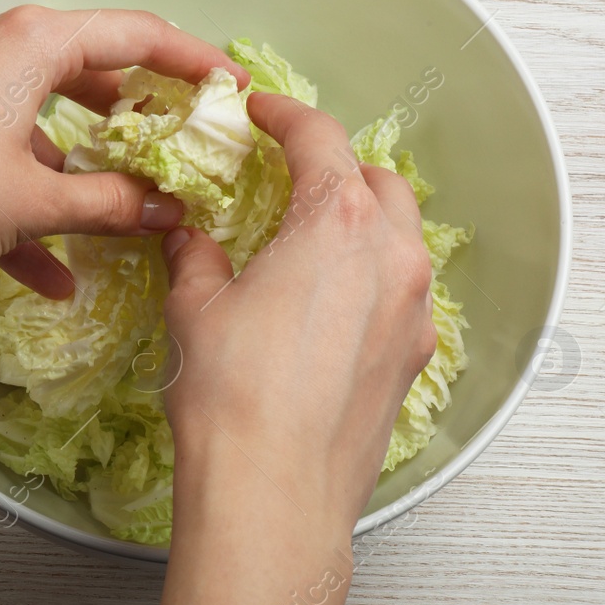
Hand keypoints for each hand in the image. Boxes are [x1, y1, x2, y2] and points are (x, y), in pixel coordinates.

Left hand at [0, 5, 249, 296]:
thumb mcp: (35, 205)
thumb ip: (110, 203)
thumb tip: (163, 211)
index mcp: (26, 41)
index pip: (133, 33)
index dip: (191, 58)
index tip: (229, 84)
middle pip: (79, 65)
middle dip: (127, 114)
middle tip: (171, 142)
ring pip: (29, 110)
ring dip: (70, 164)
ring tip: (111, 211)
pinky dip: (17, 186)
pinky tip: (43, 264)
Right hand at [138, 92, 435, 604]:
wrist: (274, 494)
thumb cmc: (233, 397)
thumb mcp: (196, 308)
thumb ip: (197, 257)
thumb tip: (191, 239)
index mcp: (338, 224)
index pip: (320, 139)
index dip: (285, 114)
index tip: (261, 110)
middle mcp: (391, 259)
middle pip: (377, 182)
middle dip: (335, 167)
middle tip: (287, 173)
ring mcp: (413, 313)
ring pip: (400, 237)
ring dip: (361, 222)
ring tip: (309, 237)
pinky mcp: (413, 361)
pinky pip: (402, 293)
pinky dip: (371, 276)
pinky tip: (326, 302)